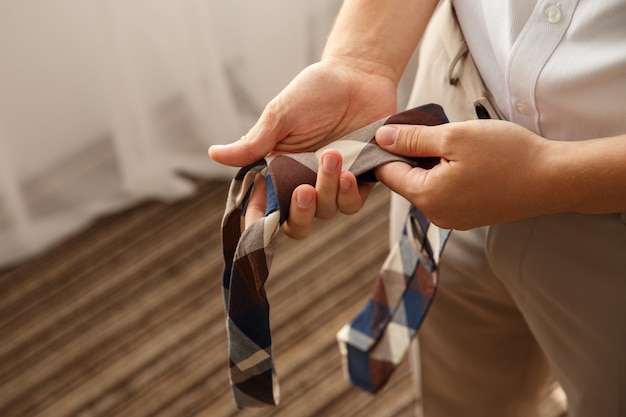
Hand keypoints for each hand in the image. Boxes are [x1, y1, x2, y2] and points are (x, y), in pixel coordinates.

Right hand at [211, 58, 396, 237]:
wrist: (359, 74)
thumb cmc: (316, 91)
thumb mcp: (281, 114)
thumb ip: (254, 142)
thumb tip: (214, 154)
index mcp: (278, 170)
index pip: (264, 206)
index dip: (258, 221)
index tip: (258, 221)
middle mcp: (303, 182)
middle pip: (296, 224)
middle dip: (299, 215)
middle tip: (304, 191)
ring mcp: (331, 184)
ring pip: (325, 212)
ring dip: (327, 190)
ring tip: (333, 155)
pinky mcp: (359, 180)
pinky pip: (352, 203)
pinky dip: (349, 194)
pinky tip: (350, 173)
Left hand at [374, 119, 558, 229]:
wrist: (554, 179)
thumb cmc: (507, 155)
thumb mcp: (454, 136)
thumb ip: (413, 138)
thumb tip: (381, 137)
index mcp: (426, 197)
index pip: (387, 172)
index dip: (387, 148)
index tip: (400, 128)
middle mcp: (436, 215)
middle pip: (406, 180)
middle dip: (413, 154)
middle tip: (435, 131)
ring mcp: (453, 219)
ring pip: (426, 185)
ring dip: (432, 164)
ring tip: (457, 145)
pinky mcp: (469, 217)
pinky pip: (446, 193)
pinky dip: (448, 175)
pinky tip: (468, 161)